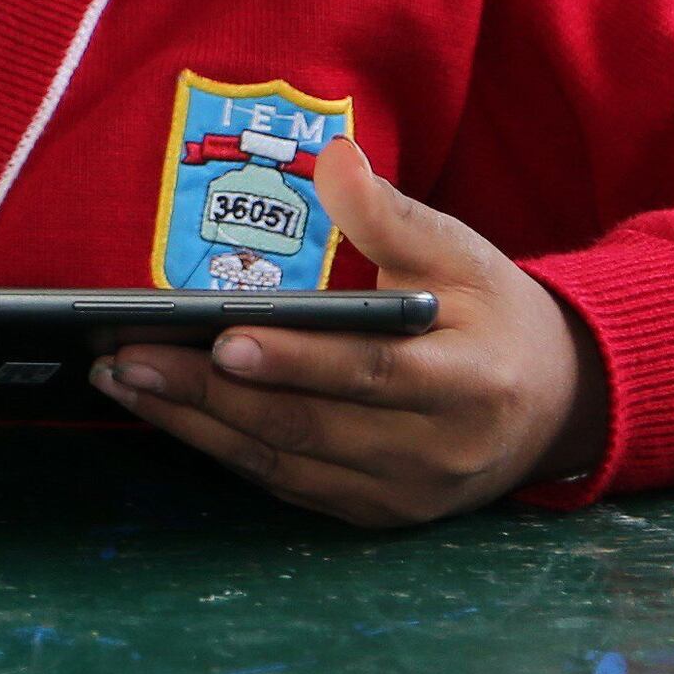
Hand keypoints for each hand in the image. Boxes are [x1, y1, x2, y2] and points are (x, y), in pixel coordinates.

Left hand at [98, 141, 603, 525]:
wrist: (552, 402)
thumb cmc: (493, 313)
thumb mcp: (461, 253)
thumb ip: (392, 214)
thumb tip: (336, 161)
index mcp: (467, 382)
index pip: (369, 374)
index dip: (295, 362)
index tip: (223, 340)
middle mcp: (435, 451)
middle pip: (308, 426)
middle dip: (208, 394)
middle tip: (126, 357)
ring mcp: (403, 492)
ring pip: (285, 461)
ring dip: (196, 425)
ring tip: (121, 380)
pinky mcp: (375, 512)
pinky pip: (287, 483)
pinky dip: (223, 449)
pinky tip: (167, 412)